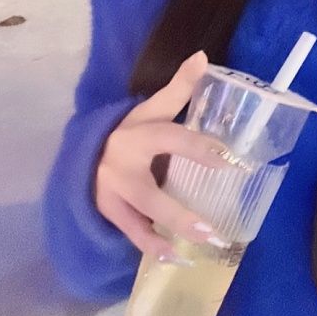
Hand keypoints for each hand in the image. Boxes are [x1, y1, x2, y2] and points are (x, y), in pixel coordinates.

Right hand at [95, 50, 237, 261]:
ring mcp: (110, 193)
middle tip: (212, 229)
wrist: (86, 153)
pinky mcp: (108, 212)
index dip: (200, 150)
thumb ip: (179, 87)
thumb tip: (204, 56)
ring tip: (200, 247)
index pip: (172, 140)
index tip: (230, 162)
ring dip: (168, 236)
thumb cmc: (131, 129)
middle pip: (150, 196)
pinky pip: (131, 233)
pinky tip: (175, 258)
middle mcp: (120, 167)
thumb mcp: (152, 108)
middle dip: (180, 214)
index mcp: (137, 135)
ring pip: (139, 219)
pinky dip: (152, 246)